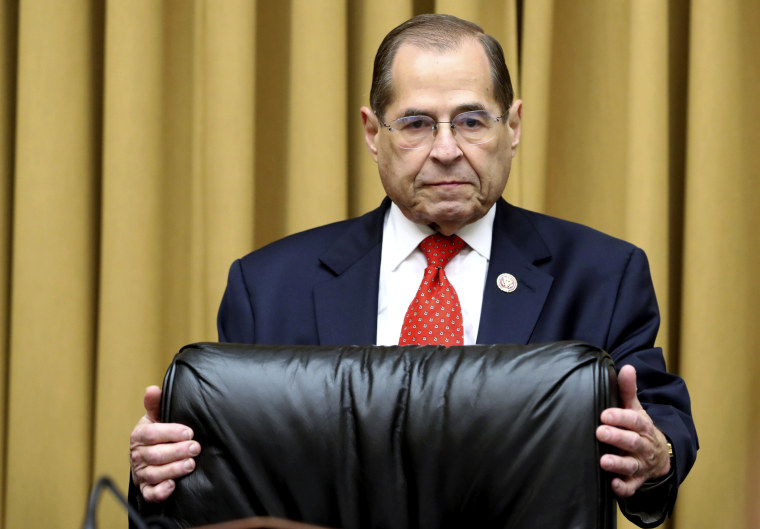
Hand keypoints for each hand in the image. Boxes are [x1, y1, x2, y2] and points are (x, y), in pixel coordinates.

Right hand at [129, 385, 200, 501]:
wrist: (147, 458)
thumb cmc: (155, 434)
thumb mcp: (155, 417)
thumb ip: (155, 404)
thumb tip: (152, 389)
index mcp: (139, 435)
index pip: (152, 434)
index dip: (170, 433)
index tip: (188, 432)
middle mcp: (137, 455)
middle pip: (155, 455)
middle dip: (177, 451)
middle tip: (195, 448)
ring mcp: (141, 472)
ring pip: (154, 473)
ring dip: (173, 470)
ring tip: (190, 465)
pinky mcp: (145, 488)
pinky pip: (149, 493)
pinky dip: (160, 491)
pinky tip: (172, 486)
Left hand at [596, 365, 670, 497]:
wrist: (660, 455)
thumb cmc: (639, 427)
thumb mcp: (635, 408)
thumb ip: (627, 390)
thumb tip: (626, 367)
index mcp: (643, 426)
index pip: (634, 420)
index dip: (620, 417)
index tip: (605, 414)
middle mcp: (643, 446)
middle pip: (633, 442)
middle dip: (617, 437)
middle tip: (600, 432)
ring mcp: (640, 464)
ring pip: (631, 465)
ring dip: (618, 464)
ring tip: (603, 461)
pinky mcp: (636, 480)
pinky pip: (631, 487)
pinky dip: (623, 488)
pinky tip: (613, 485)